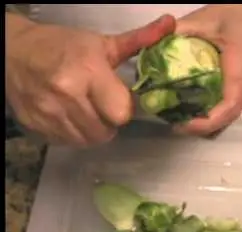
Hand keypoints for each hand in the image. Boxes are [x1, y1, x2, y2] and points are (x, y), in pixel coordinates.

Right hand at [6, 14, 174, 145]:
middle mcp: (67, 95)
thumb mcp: (102, 43)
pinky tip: (70, 116)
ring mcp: (49, 113)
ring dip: (93, 130)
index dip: (124, 109)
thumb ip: (139, 40)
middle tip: (102, 105)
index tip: (119, 99)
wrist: (12, 52)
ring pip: (88, 141)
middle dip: (109, 121)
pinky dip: (73, 134)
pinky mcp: (36, 127)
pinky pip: (67, 143)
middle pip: (106, 132)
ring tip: (87, 110)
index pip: (121, 113)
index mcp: (88, 71)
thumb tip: (171, 24)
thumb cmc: (62, 46)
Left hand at [174, 5, 241, 134]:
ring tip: (179, 117)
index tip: (182, 124)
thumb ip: (181, 31)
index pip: (228, 109)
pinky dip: (210, 112)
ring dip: (205, 121)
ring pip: (226, 116)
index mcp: (241, 73)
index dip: (206, 122)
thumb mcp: (209, 19)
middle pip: (225, 119)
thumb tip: (152, 45)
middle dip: (200, 126)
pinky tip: (192, 106)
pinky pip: (227, 107)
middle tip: (173, 122)